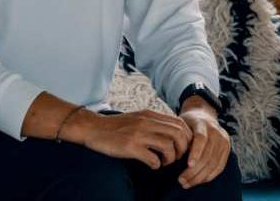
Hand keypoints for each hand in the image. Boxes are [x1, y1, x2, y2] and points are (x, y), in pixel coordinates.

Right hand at [72, 108, 191, 168]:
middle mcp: (146, 122)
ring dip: (170, 158)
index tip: (182, 146)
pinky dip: (156, 165)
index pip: (179, 123)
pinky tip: (152, 165)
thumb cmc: (115, 126)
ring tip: (164, 162)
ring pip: (168, 147)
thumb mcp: (137, 117)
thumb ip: (153, 121)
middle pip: (178, 134)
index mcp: (149, 115)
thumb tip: (172, 131)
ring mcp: (138, 134)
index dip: (186, 137)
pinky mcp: (130, 147)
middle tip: (175, 157)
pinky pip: (153, 159)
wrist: (93, 128)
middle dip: (182, 149)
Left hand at [178, 100, 230, 188]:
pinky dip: (209, 176)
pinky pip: (219, 166)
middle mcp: (216, 132)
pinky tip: (198, 181)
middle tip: (181, 181)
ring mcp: (223, 140)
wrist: (203, 115)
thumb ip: (178, 136)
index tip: (188, 165)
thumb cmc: (187, 122)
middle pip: (207, 155)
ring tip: (187, 183)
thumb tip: (171, 155)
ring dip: (200, 177)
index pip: (201, 139)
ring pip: (213, 163)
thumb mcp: (181, 123)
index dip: (195, 153)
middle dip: (194, 171)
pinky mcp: (227, 149)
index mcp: (203, 123)